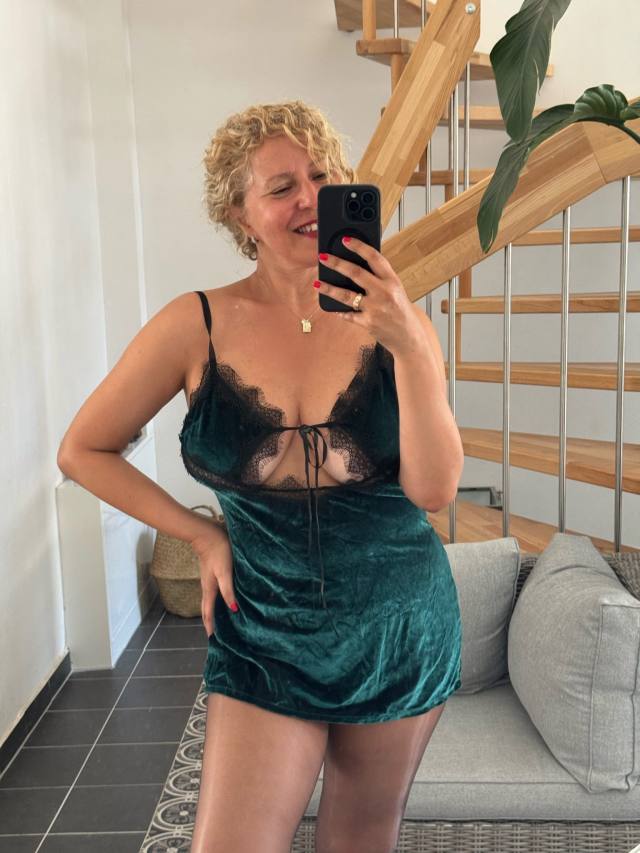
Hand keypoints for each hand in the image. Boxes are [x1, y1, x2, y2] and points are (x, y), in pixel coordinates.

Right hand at [190, 529, 237, 637]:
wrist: (207, 533)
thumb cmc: (218, 551)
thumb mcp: (224, 572)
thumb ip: (228, 590)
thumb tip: (233, 610)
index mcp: (210, 589)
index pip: (208, 613)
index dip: (210, 627)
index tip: (213, 640)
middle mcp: (208, 587)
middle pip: (208, 609)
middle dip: (211, 622)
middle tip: (217, 635)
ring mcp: (209, 580)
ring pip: (211, 601)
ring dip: (214, 612)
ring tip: (221, 621)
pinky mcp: (213, 573)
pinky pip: (215, 592)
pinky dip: (218, 600)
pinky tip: (225, 599)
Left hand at [316, 237, 421, 355]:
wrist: (409, 337)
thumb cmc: (400, 311)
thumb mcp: (396, 290)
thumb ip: (380, 278)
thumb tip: (356, 265)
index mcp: (392, 281)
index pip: (375, 258)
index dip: (359, 246)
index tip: (345, 240)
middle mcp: (384, 293)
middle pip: (356, 273)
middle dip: (337, 264)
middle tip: (323, 258)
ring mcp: (375, 309)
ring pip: (346, 295)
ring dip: (329, 288)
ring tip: (317, 283)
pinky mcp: (368, 323)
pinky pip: (348, 315)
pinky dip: (339, 311)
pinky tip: (332, 307)